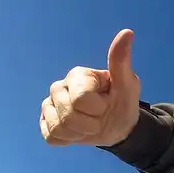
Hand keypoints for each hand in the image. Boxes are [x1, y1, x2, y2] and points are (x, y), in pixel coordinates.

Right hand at [40, 29, 141, 147]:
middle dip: (91, 124)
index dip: (97, 108)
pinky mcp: (46, 123)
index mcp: (77, 75)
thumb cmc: (122, 103)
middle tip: (100, 118)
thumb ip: (121, 61)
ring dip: (81, 133)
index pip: (81, 99)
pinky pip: (51, 137)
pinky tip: (78, 132)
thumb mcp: (127, 85)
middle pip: (68, 116)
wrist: (118, 127)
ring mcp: (49, 105)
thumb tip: (127, 32)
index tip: (107, 103)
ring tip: (90, 125)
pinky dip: (69, 140)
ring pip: (59, 127)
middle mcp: (58, 87)